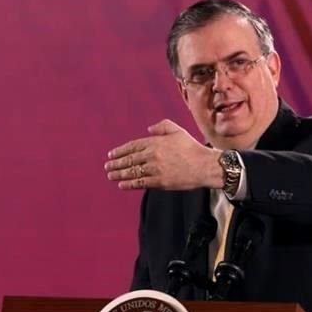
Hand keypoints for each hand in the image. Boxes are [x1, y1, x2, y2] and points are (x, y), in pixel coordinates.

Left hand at [105, 120, 223, 189]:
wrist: (204, 166)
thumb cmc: (192, 148)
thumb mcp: (178, 131)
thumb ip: (162, 126)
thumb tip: (149, 129)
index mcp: (156, 142)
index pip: (132, 146)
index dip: (120, 151)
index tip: (111, 154)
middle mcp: (153, 155)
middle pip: (130, 160)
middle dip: (116, 163)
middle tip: (107, 166)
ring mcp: (155, 169)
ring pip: (133, 172)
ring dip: (119, 174)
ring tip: (110, 175)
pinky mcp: (160, 182)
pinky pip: (141, 183)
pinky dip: (130, 184)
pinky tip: (121, 184)